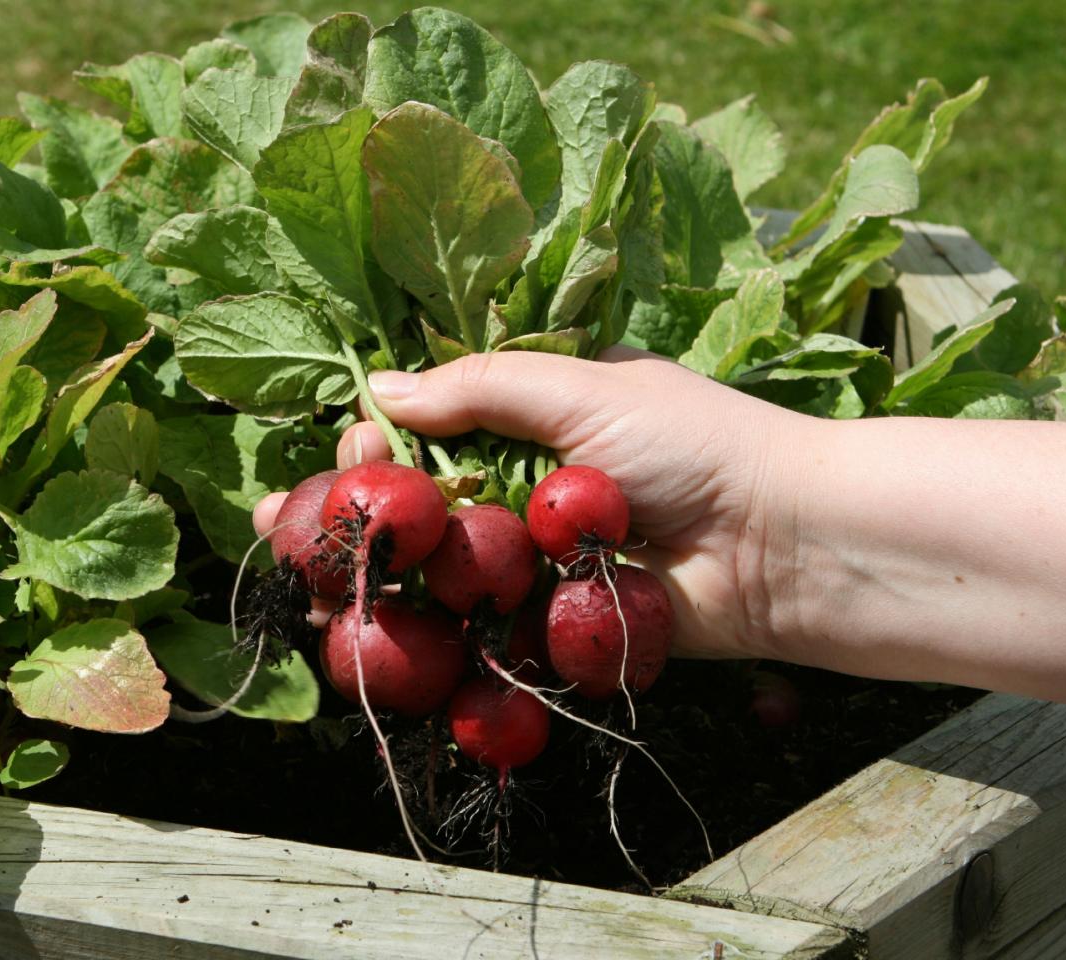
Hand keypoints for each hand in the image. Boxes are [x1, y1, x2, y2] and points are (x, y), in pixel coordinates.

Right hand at [254, 348, 810, 660]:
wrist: (783, 546)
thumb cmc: (693, 446)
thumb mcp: (584, 388)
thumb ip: (482, 389)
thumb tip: (378, 388)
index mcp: (532, 421)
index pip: (428, 430)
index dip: (378, 444)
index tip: (350, 455)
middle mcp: (523, 490)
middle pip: (417, 506)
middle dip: (353, 519)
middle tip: (282, 534)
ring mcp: (533, 561)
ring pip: (434, 572)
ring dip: (371, 581)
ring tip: (308, 593)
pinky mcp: (550, 621)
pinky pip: (478, 627)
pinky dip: (425, 634)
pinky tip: (363, 638)